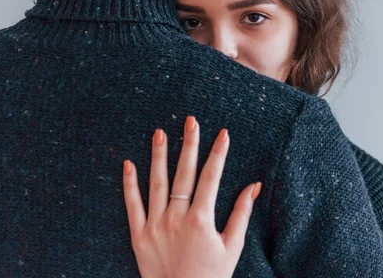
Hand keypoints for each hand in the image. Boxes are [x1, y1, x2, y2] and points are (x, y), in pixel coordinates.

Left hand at [123, 117, 261, 277]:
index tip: (223, 133)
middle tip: (190, 121)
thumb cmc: (211, 276)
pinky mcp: (138, 235)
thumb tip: (254, 186)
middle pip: (184, 173)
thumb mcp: (232, 246)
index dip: (218, 153)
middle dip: (189, 144)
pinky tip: (128, 163)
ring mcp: (155, 225)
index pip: (211, 177)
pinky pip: (132, 205)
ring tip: (160, 132)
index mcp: (201, 219)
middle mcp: (176, 218)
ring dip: (159, 155)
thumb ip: (241, 213)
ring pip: (157, 183)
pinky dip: (129, 184)